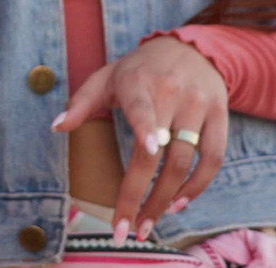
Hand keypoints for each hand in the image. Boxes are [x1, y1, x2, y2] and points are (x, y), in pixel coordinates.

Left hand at [54, 35, 227, 242]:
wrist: (191, 48)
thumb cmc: (140, 69)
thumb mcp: (107, 77)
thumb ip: (81, 102)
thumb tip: (56, 126)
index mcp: (138, 83)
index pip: (143, 107)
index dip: (147, 127)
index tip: (148, 150)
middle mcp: (171, 93)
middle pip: (160, 152)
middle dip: (143, 194)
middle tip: (129, 228)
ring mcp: (198, 105)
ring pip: (186, 161)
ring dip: (167, 198)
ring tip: (149, 222)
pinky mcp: (220, 116)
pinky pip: (213, 158)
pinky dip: (197, 185)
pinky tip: (178, 203)